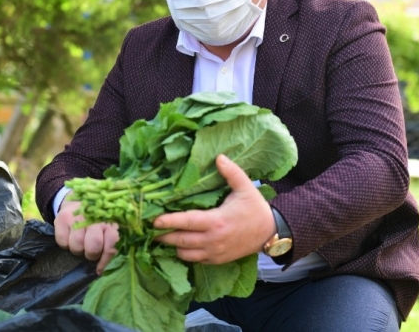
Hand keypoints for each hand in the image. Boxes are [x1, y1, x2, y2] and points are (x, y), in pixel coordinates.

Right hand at [54, 196, 118, 274]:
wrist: (77, 202)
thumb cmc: (96, 222)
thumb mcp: (107, 230)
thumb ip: (110, 247)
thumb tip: (100, 270)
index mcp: (111, 221)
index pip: (111, 245)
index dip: (105, 260)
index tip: (100, 267)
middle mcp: (95, 217)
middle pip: (93, 246)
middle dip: (91, 254)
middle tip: (90, 251)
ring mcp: (78, 216)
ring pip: (77, 246)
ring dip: (78, 249)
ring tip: (80, 242)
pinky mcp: (63, 218)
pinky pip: (63, 242)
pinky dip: (65, 244)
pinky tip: (70, 237)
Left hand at [153, 154, 275, 263]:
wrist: (269, 233)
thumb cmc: (255, 208)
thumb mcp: (245, 187)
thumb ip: (231, 172)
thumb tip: (218, 157)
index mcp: (216, 221)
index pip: (187, 222)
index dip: (169, 221)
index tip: (154, 220)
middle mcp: (213, 240)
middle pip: (180, 240)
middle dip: (163, 235)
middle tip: (149, 230)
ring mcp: (214, 252)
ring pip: (185, 253)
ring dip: (172, 246)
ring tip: (161, 237)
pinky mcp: (217, 260)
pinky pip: (195, 260)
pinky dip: (184, 254)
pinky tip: (178, 246)